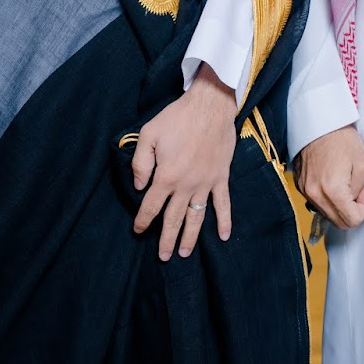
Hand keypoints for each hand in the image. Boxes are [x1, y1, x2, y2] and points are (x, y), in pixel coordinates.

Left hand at [132, 65, 236, 260]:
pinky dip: (224, 220)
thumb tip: (138, 186)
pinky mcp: (221, 177)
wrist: (210, 107)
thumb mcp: (148, 134)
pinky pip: (223, 203)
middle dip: (166, 239)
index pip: (151, 206)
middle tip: (163, 256)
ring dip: (190, 237)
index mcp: (166, 176)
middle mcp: (186, 185)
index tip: (138, 231)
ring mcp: (205, 183)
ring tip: (185, 253)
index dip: (143, 221)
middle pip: (174, 218)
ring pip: (196, 216)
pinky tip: (223, 236)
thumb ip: (140, 162)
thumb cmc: (177, 118)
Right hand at [294, 125, 363, 229]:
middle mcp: (315, 194)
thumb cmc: (341, 138)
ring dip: (339, 206)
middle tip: (358, 191)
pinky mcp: (300, 185)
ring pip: (326, 213)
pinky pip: (316, 202)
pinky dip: (327, 198)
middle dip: (352, 211)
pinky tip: (333, 181)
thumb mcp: (363, 164)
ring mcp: (304, 190)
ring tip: (345, 184)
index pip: (351, 220)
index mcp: (332, 190)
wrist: (318, 122)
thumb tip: (353, 200)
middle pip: (338, 222)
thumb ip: (359, 190)